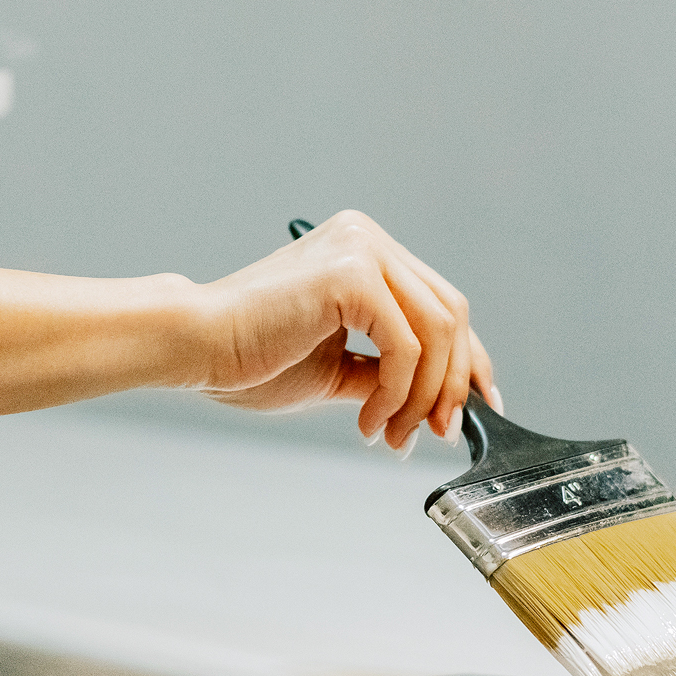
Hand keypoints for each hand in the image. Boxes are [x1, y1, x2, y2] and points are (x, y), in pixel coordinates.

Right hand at [195, 210, 500, 450]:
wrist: (196, 348)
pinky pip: (405, 345)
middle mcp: (368, 240)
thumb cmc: (250, 358)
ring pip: (437, 332)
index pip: (442, 304)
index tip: (479, 406)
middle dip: (453, 384)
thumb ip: (390, 374)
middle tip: (437, 433)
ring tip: (395, 435)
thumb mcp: (340, 370)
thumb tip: (443, 403)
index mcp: (367, 252)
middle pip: (451, 315)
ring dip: (425, 397)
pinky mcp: (352, 274)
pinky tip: (370, 421)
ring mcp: (362, 249)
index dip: (468, 359)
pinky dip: (398, 393)